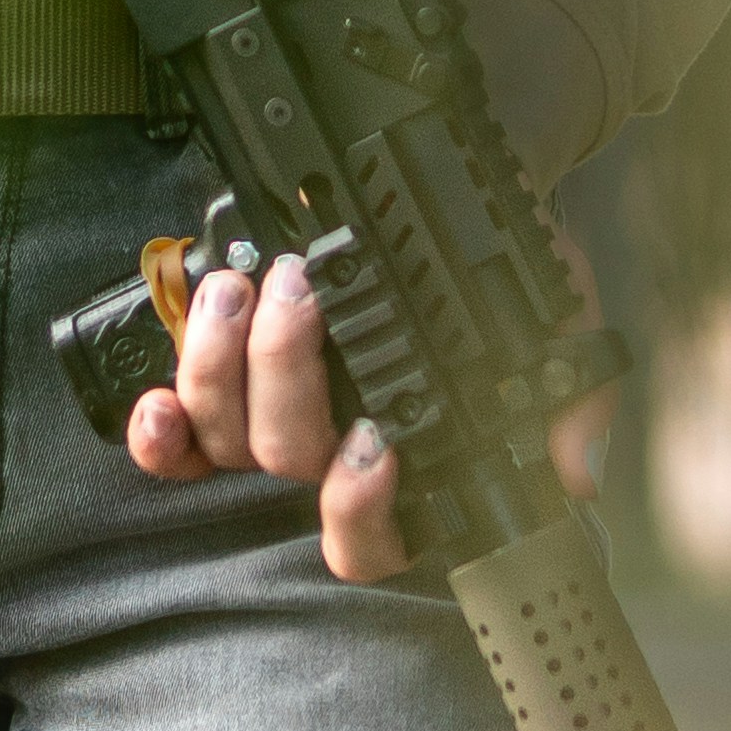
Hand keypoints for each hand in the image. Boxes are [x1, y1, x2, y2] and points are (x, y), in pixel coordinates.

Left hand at [126, 245, 620, 593]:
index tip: (373, 444)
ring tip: (243, 287)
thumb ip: (570, 393)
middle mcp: (331, 454)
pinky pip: (175, 436)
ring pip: (223, 436)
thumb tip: (575, 467)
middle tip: (301, 291)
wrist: (462, 187)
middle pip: (285, 460)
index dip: (358, 511)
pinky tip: (156, 399)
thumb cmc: (510, 276)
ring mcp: (268, 420)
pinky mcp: (223, 379)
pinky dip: (158, 426)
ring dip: (220, 366)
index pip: (372, 542)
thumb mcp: (560, 322)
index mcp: (410, 466)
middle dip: (284, 376)